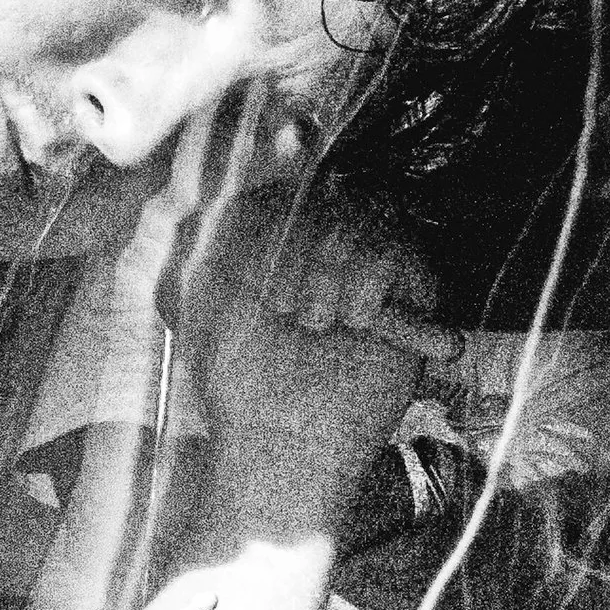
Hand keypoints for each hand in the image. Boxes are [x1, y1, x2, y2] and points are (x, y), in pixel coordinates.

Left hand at [159, 155, 447, 532]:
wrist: (281, 440)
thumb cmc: (236, 376)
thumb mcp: (197, 290)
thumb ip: (201, 224)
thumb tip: (215, 169)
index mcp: (277, 235)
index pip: (286, 176)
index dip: (274, 200)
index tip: (262, 238)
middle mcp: (326, 245)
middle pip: (328, 193)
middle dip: (298, 248)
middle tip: (285, 307)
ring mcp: (370, 268)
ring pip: (364, 217)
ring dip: (331, 272)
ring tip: (316, 322)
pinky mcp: (412, 296)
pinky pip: (401, 250)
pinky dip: (371, 280)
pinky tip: (355, 320)